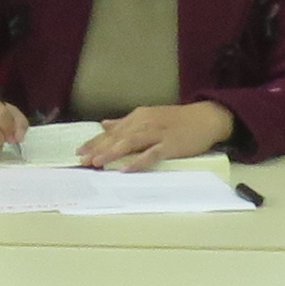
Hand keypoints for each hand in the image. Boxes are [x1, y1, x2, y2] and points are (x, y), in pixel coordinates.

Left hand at [78, 101, 237, 170]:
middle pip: (117, 137)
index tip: (79, 152)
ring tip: (98, 164)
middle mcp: (145, 123)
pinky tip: (126, 169)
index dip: (95, 141)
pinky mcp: (170, 144)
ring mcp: (158, 133)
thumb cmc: (176, 120)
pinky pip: (151, 154)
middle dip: (98, 149)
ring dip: (113, 153)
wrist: (205, 118)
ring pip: (130, 143)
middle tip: (82, 161)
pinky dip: (138, 161)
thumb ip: (125, 122)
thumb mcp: (149, 117)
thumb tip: (104, 124)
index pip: (112, 131)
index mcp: (138, 117)